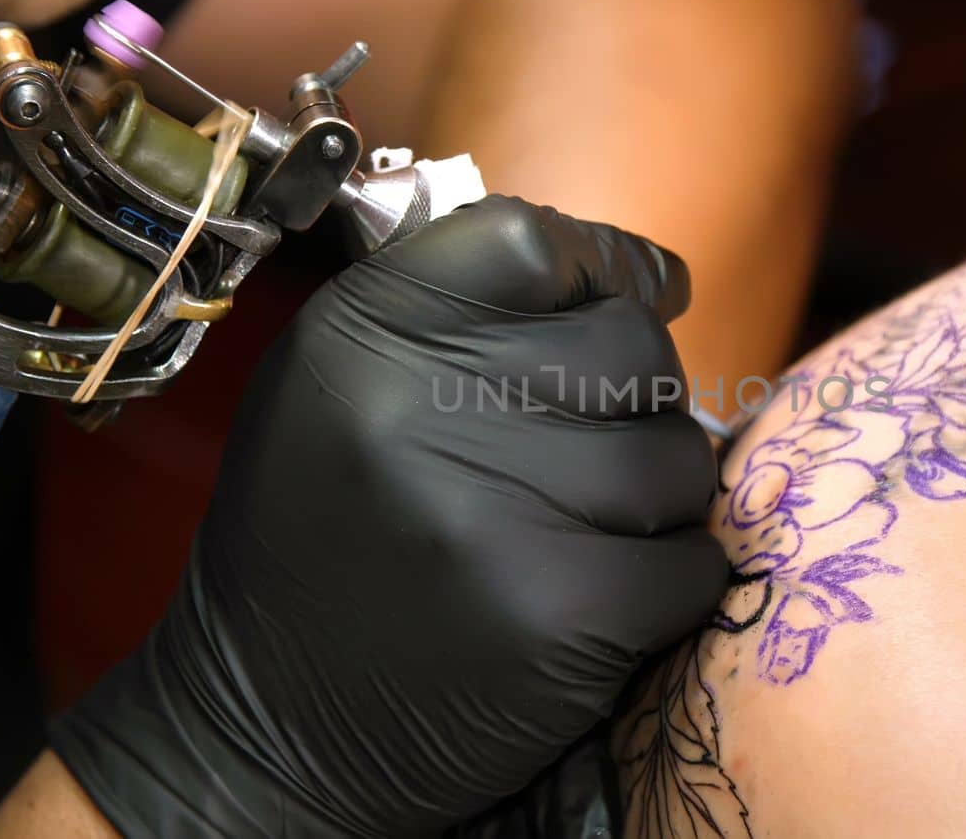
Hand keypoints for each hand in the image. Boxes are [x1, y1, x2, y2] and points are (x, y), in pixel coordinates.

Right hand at [49, 196, 727, 836]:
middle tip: (585, 448)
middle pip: (632, 345)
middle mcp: (422, 403)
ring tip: (583, 529)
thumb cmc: (329, 539)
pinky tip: (600, 599)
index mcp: (362, 331)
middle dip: (637, 396)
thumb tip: (632, 274)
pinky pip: (692, 561)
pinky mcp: (561, 613)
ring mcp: (497, 512)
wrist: (273, 727)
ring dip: (655, 494)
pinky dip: (667, 581)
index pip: (535, 239)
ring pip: (679, 454)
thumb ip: (458, 312)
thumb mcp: (340, 388)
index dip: (608, 263)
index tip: (644, 292)